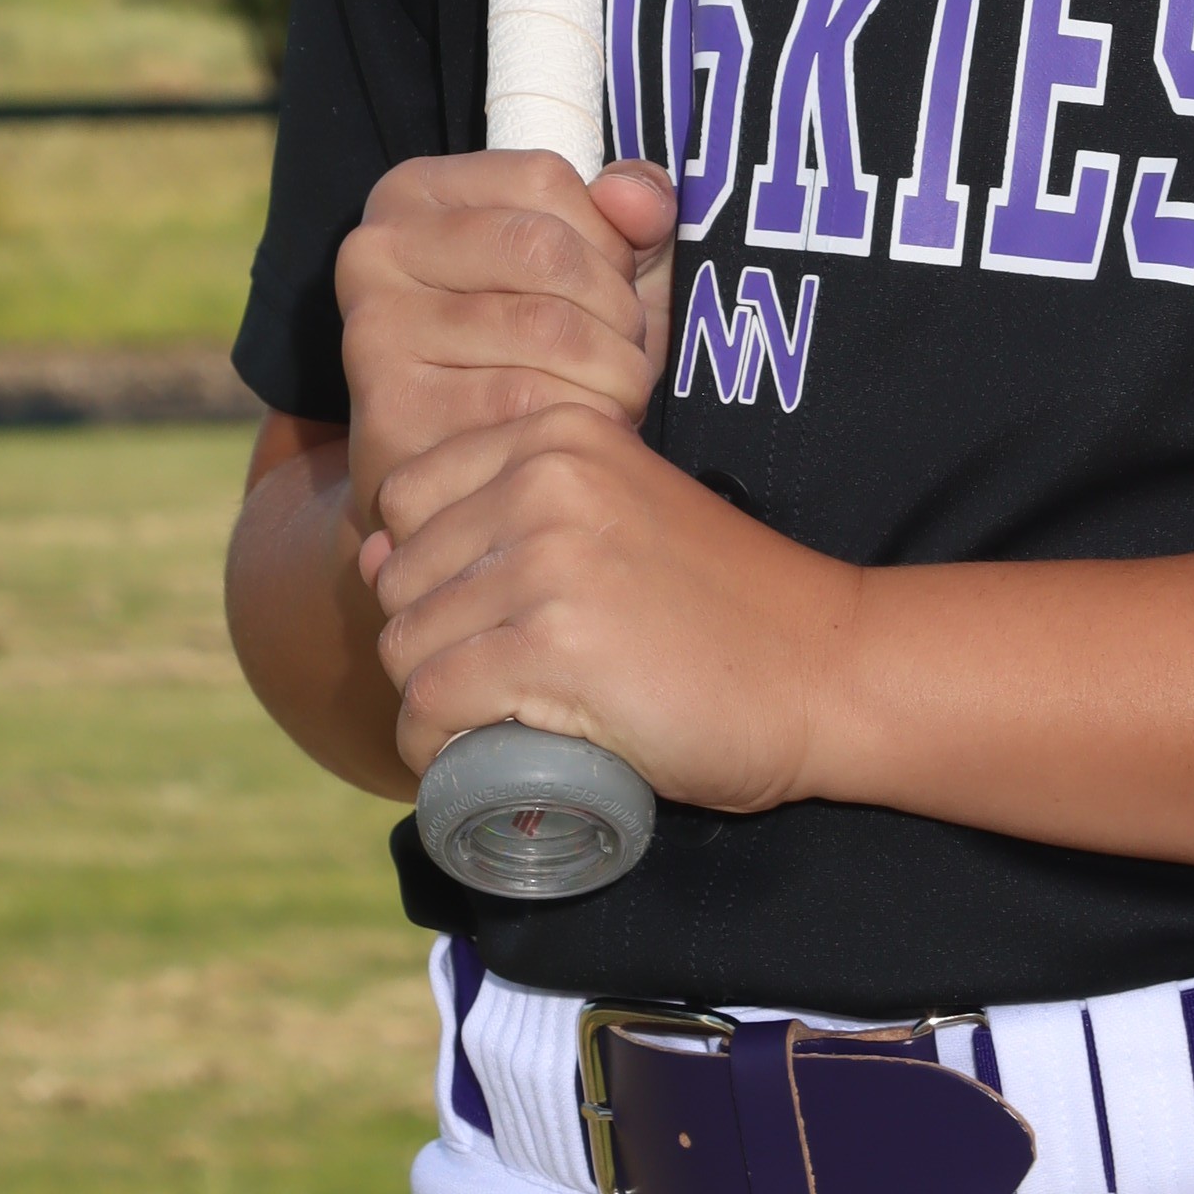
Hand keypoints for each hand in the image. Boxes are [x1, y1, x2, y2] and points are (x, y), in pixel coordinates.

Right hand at [335, 148, 676, 531]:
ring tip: (615, 397)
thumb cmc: (535, 360)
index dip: (610, 240)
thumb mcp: (591, 266)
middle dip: (618, 310)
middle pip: (544, 249)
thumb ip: (629, 212)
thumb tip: (635, 197)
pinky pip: (524, 405)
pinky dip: (581, 421)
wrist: (455, 484)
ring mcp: (375, 330)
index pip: (543, 178)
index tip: (616, 291)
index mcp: (416, 192)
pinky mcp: (390, 412)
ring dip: (613, 372)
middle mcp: (377, 248)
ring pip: (545, 328)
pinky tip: (577, 435)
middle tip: (630, 358)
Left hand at [362, 404, 865, 817]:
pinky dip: (434, 745)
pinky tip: (473, 759)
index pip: (405, 494)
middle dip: (428, 639)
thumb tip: (366, 552)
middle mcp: (545, 479)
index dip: (426, 568)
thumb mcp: (613, 521)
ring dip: (432, 700)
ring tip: (493, 723)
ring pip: (406, 643)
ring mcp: (548, 560)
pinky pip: (432, 701)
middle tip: (494, 685)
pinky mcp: (554, 645)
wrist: (826, 668)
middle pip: (398, 575)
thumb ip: (505, 517)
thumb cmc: (720, 609)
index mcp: (559, 434)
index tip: (480, 617)